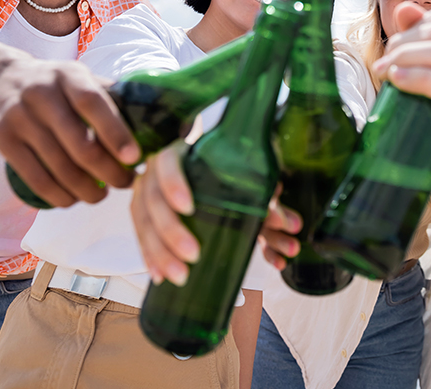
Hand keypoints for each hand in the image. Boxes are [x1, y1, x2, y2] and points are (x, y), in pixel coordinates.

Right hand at [0, 57, 139, 207]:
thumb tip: (164, 122)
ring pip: (59, 167)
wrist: (1, 79)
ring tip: (102, 195)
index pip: (93, 104)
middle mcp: (41, 93)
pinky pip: (35, 179)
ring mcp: (18, 117)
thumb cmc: (58, 86)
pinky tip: (73, 199)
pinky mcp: (2, 140)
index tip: (135, 158)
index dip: (116, 133)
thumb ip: (116, 97)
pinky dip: (58, 196)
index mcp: (69, 75)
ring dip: (86, 190)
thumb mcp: (83, 79)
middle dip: (109, 172)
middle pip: (79, 144)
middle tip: (126, 182)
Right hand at [131, 144, 301, 285]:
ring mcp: (145, 193)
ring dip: (158, 252)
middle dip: (170, 231)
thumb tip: (290, 224)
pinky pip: (141, 237)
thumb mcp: (245, 177)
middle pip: (153, 200)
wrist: (210, 169)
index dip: (174, 184)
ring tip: (178, 276)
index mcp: (180, 154)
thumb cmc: (229, 171)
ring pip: (143, 222)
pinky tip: (158, 276)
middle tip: (193, 255)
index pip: (169, 163)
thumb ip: (265, 197)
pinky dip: (150, 258)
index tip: (189, 208)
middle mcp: (156, 172)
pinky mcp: (143, 215)